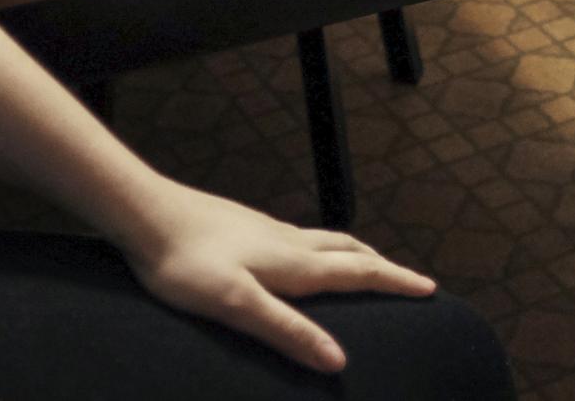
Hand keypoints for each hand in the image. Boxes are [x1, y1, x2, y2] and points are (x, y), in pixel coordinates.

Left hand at [117, 182, 433, 372]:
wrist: (144, 213)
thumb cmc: (185, 263)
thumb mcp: (237, 305)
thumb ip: (288, 331)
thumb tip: (339, 361)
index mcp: (293, 263)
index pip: (359, 271)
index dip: (396, 281)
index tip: (430, 288)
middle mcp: (287, 241)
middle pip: (349, 249)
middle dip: (382, 264)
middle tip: (407, 278)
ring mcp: (264, 230)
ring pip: (323, 240)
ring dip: (353, 253)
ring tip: (364, 265)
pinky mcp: (243, 227)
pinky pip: (298, 239)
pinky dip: (320, 250)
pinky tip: (299, 259)